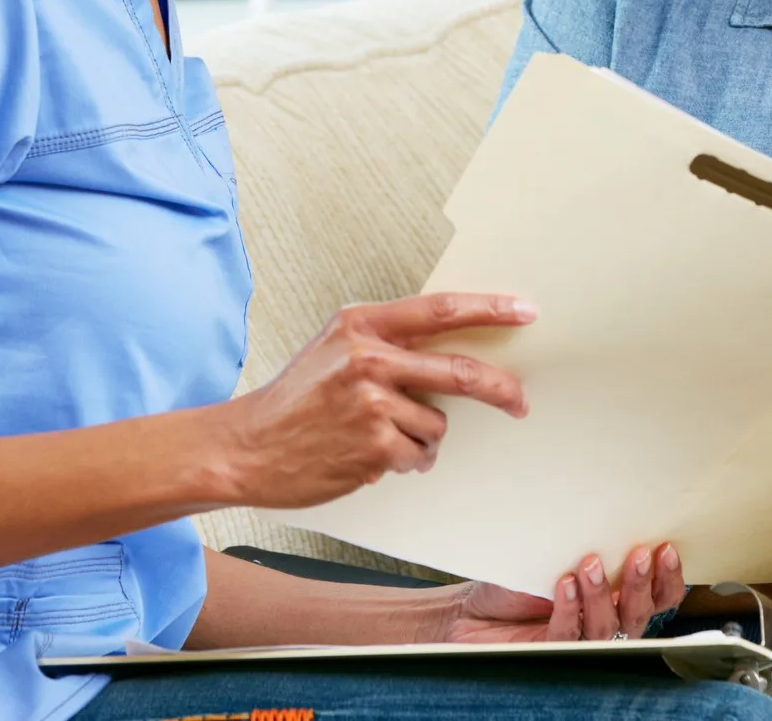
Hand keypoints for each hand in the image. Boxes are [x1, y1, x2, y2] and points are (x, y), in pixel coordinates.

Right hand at [204, 293, 534, 509]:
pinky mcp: (374, 447)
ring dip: (423, 439)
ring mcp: (372, 404)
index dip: (490, 309)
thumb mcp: (333, 347)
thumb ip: (385, 340)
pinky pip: (418, 456)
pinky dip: (405, 462)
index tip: (525, 312)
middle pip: (459, 371)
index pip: (440, 309)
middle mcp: (368, 358)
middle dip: (500, 389)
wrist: (246, 447)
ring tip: (381, 438)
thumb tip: (451, 347)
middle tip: (519, 402)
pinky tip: (371, 457)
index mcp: (361, 324)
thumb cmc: (294, 399)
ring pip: (437, 424)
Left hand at [434, 543, 685, 643]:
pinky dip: (569, 608)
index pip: (658, 595)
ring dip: (603, 594)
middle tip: (638, 553)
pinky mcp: (549, 650)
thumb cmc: (518, 574)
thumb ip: (580, 537)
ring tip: (589, 563)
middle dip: (642, 584)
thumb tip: (601, 498)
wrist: (470, 609)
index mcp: (616, 595)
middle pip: (641, 614)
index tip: (665, 546)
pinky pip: (568, 634)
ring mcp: (579, 637)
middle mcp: (604, 619)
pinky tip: (563, 585)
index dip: (668, 577)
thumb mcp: (553, 547)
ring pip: (608, 627)